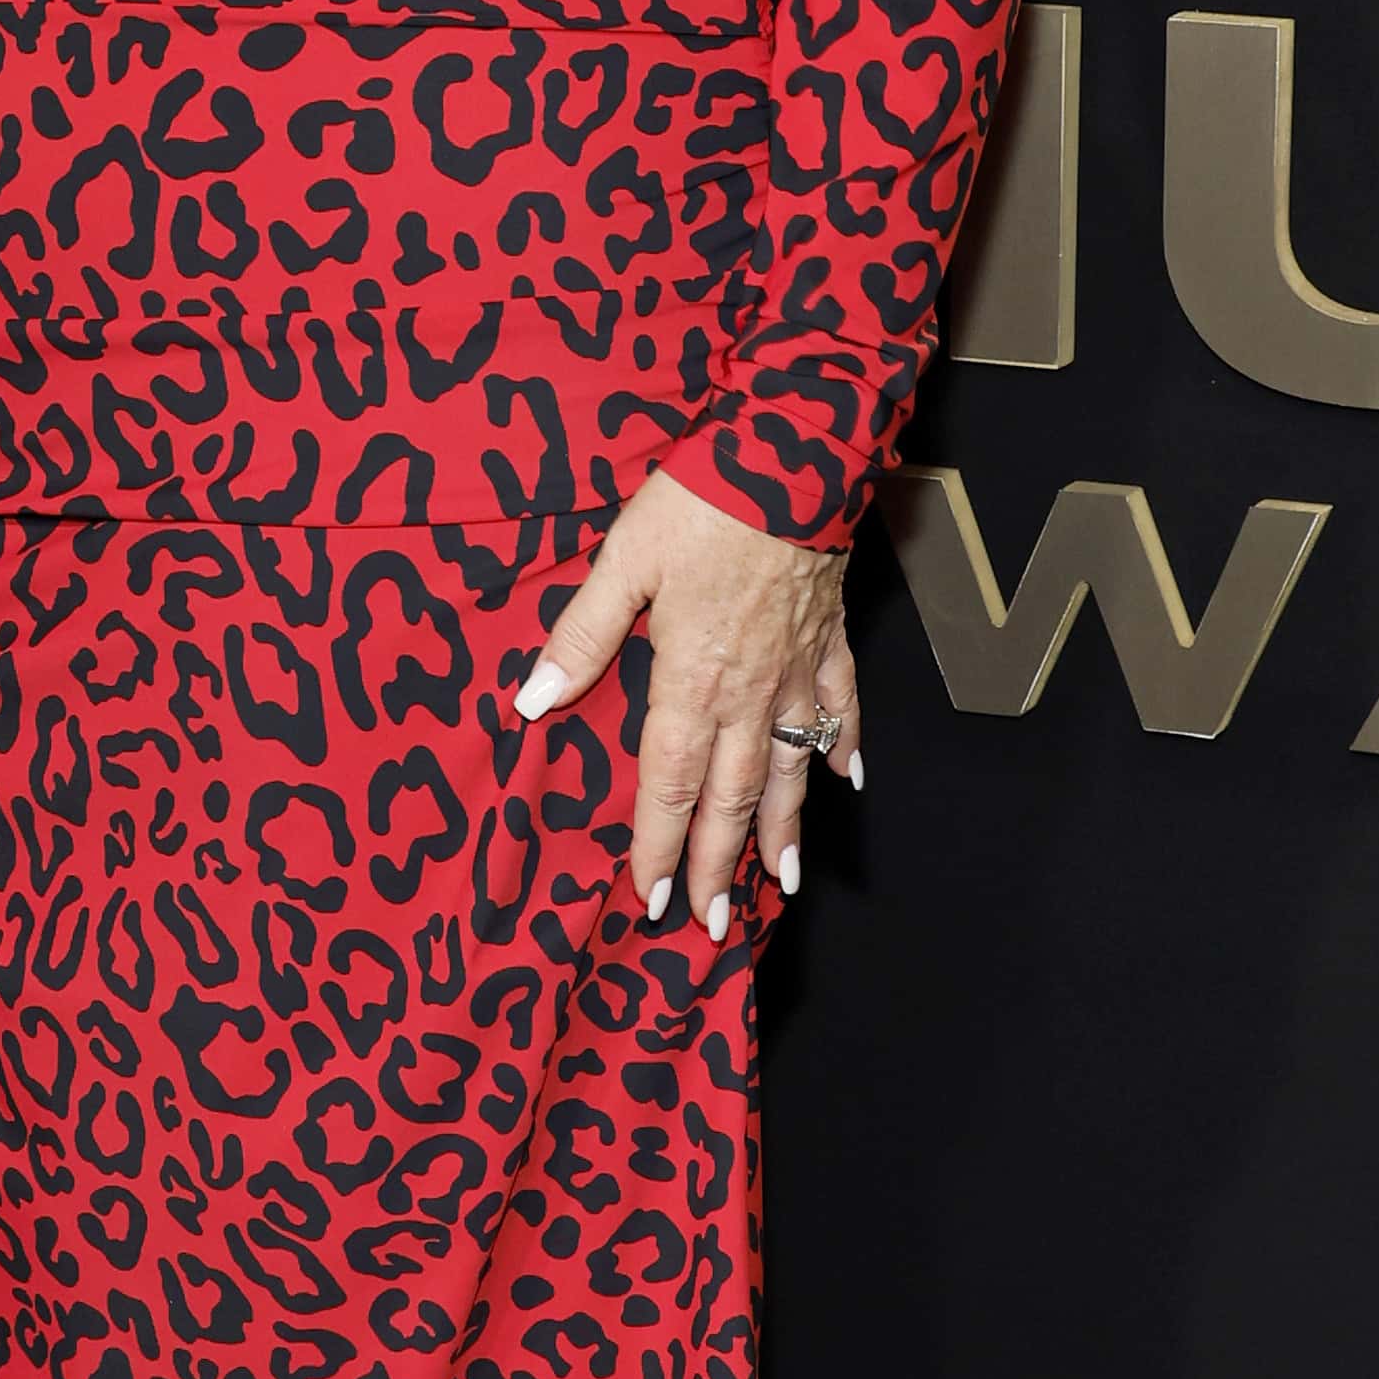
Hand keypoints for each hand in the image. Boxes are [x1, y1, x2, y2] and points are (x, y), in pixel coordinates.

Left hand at [513, 467, 859, 934]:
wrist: (793, 453)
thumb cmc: (701, 502)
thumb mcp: (623, 562)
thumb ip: (580, 637)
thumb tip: (533, 700)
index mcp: (691, 680)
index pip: (669, 784)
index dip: (660, 846)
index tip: (653, 900)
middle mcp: (750, 692)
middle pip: (732, 797)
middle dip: (720, 866)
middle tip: (713, 925)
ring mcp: (798, 670)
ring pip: (792, 770)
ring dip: (784, 831)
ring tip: (783, 885)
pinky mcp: (830, 639)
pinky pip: (841, 708)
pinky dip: (843, 748)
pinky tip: (845, 784)